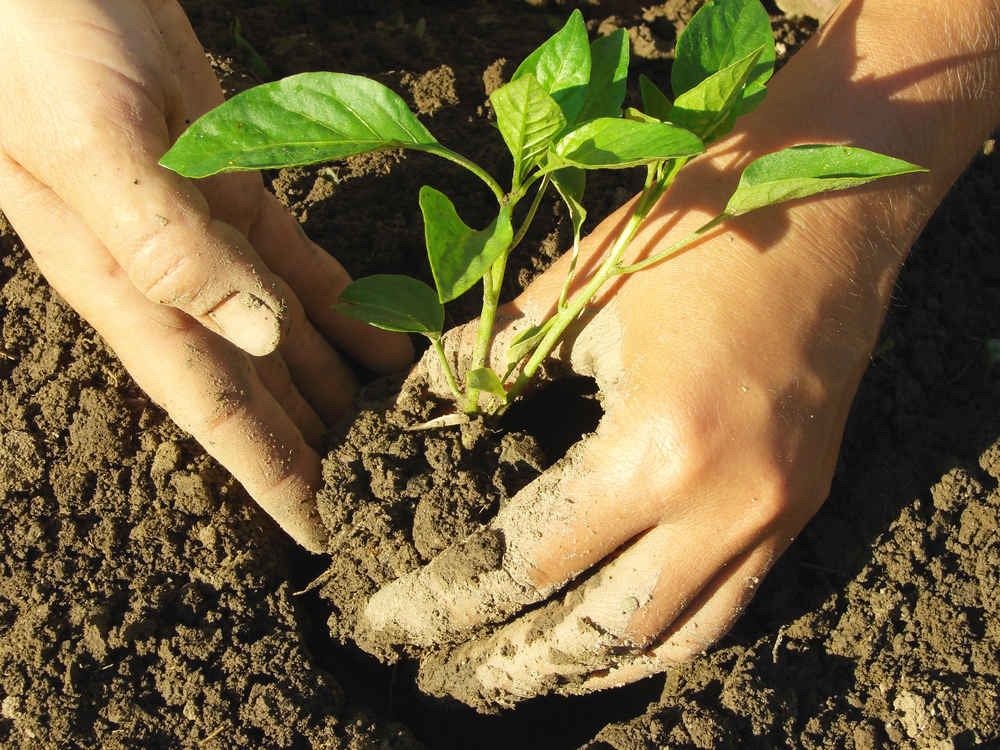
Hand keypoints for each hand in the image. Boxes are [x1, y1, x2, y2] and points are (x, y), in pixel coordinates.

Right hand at [0, 0, 412, 550]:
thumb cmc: (38, 40)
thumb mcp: (94, 141)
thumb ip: (168, 243)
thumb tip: (258, 338)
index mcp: (130, 288)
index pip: (214, 410)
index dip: (270, 475)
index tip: (324, 533)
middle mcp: (172, 278)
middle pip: (261, 387)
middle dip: (319, 444)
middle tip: (389, 488)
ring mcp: (209, 234)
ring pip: (289, 332)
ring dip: (344, 382)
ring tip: (406, 427)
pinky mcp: (238, 186)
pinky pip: (304, 264)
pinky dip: (348, 304)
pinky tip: (390, 338)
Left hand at [363, 0, 999, 704]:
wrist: (832, 193)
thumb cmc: (696, 224)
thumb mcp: (576, 290)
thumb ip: (488, 364)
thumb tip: (416, 415)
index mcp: (658, 447)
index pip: (530, 559)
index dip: (450, 596)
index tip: (394, 616)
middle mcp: (727, 505)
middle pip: (600, 631)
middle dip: (512, 660)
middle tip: (447, 669)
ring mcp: (777, 514)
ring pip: (671, 640)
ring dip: (587, 665)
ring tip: (521, 669)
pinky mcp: (803, 504)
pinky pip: (728, 607)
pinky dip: (661, 635)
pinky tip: (614, 629)